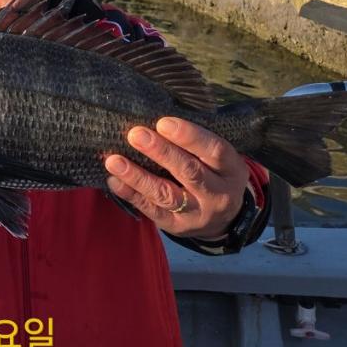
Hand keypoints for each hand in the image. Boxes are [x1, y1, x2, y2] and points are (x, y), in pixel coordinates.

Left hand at [105, 116, 250, 237]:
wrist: (223, 219)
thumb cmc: (212, 174)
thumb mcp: (216, 159)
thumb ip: (194, 143)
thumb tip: (155, 120)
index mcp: (232, 170)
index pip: (215, 151)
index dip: (190, 136)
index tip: (163, 123)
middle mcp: (218, 194)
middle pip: (189, 172)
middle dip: (161, 152)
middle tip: (135, 135)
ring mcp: (198, 213)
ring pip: (167, 194)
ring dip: (138, 177)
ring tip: (114, 161)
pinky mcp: (177, 226)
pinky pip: (152, 210)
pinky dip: (131, 194)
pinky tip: (114, 180)